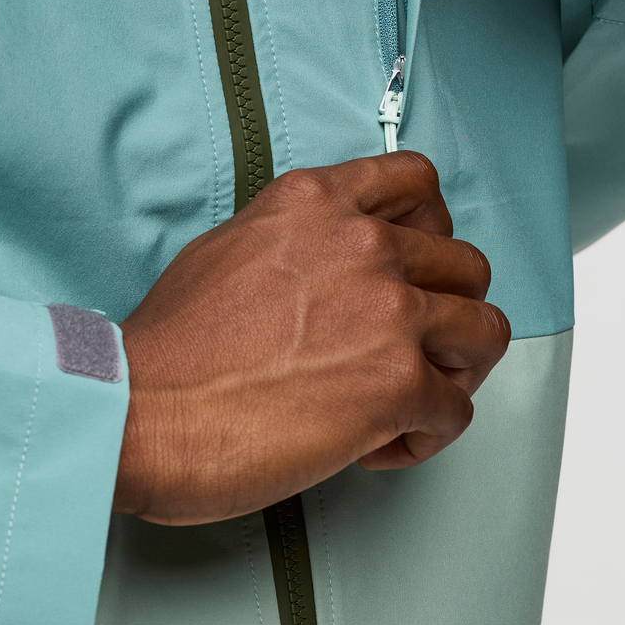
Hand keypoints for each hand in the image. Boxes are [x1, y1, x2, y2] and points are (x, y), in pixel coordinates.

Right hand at [114, 152, 508, 525]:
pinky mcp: (396, 382)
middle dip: (451, 308)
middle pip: (467, 264)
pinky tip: (381, 443)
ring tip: (416, 394)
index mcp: (319, 202)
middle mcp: (364, 244)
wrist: (138, 408)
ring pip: (485, 330)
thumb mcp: (233, 243)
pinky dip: (427, 434)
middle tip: (418, 343)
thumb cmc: (172, 344)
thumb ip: (299, 236)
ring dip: (457, 369)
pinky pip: (457, 410)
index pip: (418, 181)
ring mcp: (388, 310)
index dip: (433, 227)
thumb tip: (327, 260)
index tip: (419, 261)